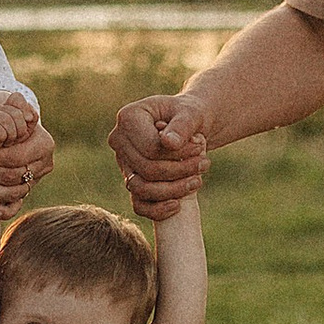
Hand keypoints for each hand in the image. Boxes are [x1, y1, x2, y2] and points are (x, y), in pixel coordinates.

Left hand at [0, 91, 53, 209]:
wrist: (7, 119)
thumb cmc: (0, 111)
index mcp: (43, 143)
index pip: (14, 157)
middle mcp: (43, 164)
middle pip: (11, 176)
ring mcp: (35, 179)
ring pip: (12, 193)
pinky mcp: (25, 189)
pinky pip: (17, 206)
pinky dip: (5, 211)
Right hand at [109, 93, 207, 217]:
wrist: (187, 125)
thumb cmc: (188, 115)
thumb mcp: (190, 113)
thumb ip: (181, 126)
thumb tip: (169, 143)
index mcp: (128, 118)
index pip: (150, 147)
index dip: (178, 153)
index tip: (200, 149)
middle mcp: (119, 141)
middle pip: (146, 169)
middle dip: (179, 171)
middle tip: (205, 165)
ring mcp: (123, 163)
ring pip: (141, 189)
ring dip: (173, 190)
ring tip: (197, 181)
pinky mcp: (130, 180)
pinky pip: (138, 204)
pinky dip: (157, 210)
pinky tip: (178, 205)